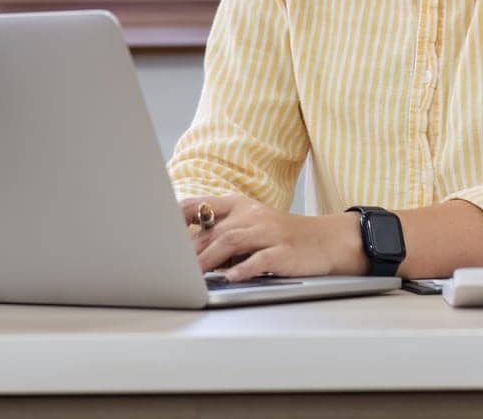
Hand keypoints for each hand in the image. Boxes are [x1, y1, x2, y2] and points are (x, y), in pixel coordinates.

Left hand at [179, 195, 366, 282]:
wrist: (326, 241)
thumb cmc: (281, 236)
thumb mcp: (251, 225)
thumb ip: (221, 235)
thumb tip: (187, 252)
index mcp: (239, 205)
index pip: (201, 205)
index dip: (177, 216)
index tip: (157, 229)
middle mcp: (251, 215)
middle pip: (213, 230)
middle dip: (190, 251)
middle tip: (169, 266)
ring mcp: (268, 232)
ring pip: (230, 242)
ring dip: (208, 260)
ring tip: (192, 276)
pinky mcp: (282, 251)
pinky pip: (259, 259)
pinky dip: (242, 269)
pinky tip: (230, 278)